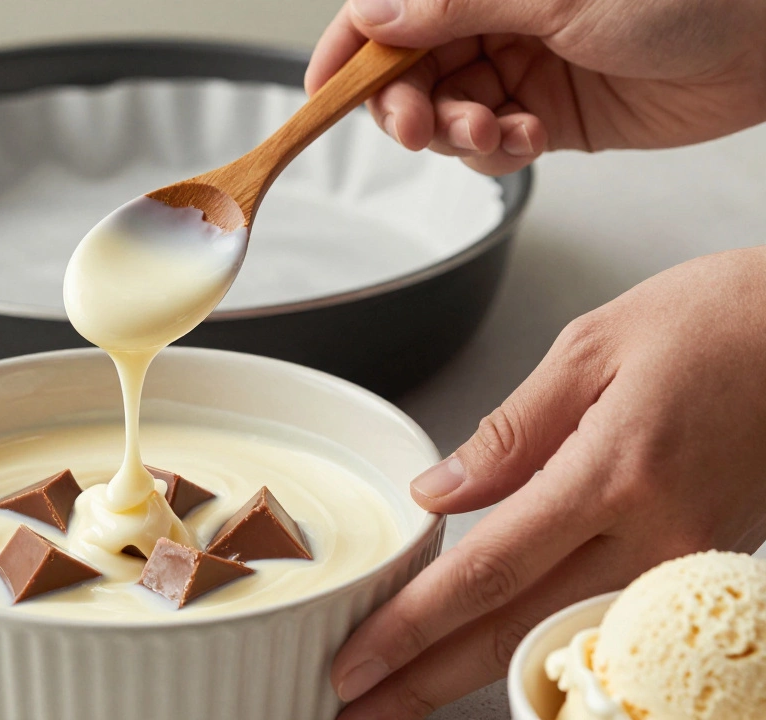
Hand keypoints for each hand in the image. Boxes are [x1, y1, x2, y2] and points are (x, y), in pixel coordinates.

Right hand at [306, 0, 765, 174]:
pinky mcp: (545, 114)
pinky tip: (525, 137)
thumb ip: (458, 6)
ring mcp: (518, 66)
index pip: (388, 10)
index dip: (348, 50)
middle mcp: (493, 18)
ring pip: (443, 113)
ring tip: (490, 131)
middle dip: (403, 104)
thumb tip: (376, 15)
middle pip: (405, 70)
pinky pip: (489, 143)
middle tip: (416, 125)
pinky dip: (496, 150)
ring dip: (454, 133)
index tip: (323, 91)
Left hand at [330, 247, 765, 718]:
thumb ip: (509, 431)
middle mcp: (654, 536)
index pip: (487, 573)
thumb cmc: (721, 322)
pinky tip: (495, 662)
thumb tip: (437, 492)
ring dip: (477, 675)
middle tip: (357, 708)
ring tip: (409, 696)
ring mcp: (685, 566)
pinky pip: (608, 625)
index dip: (413, 627)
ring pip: (560, 641)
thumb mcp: (592, 347)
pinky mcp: (704, 571)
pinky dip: (543, 651)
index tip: (356, 661)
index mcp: (612, 474)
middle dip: (427, 681)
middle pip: (515, 632)